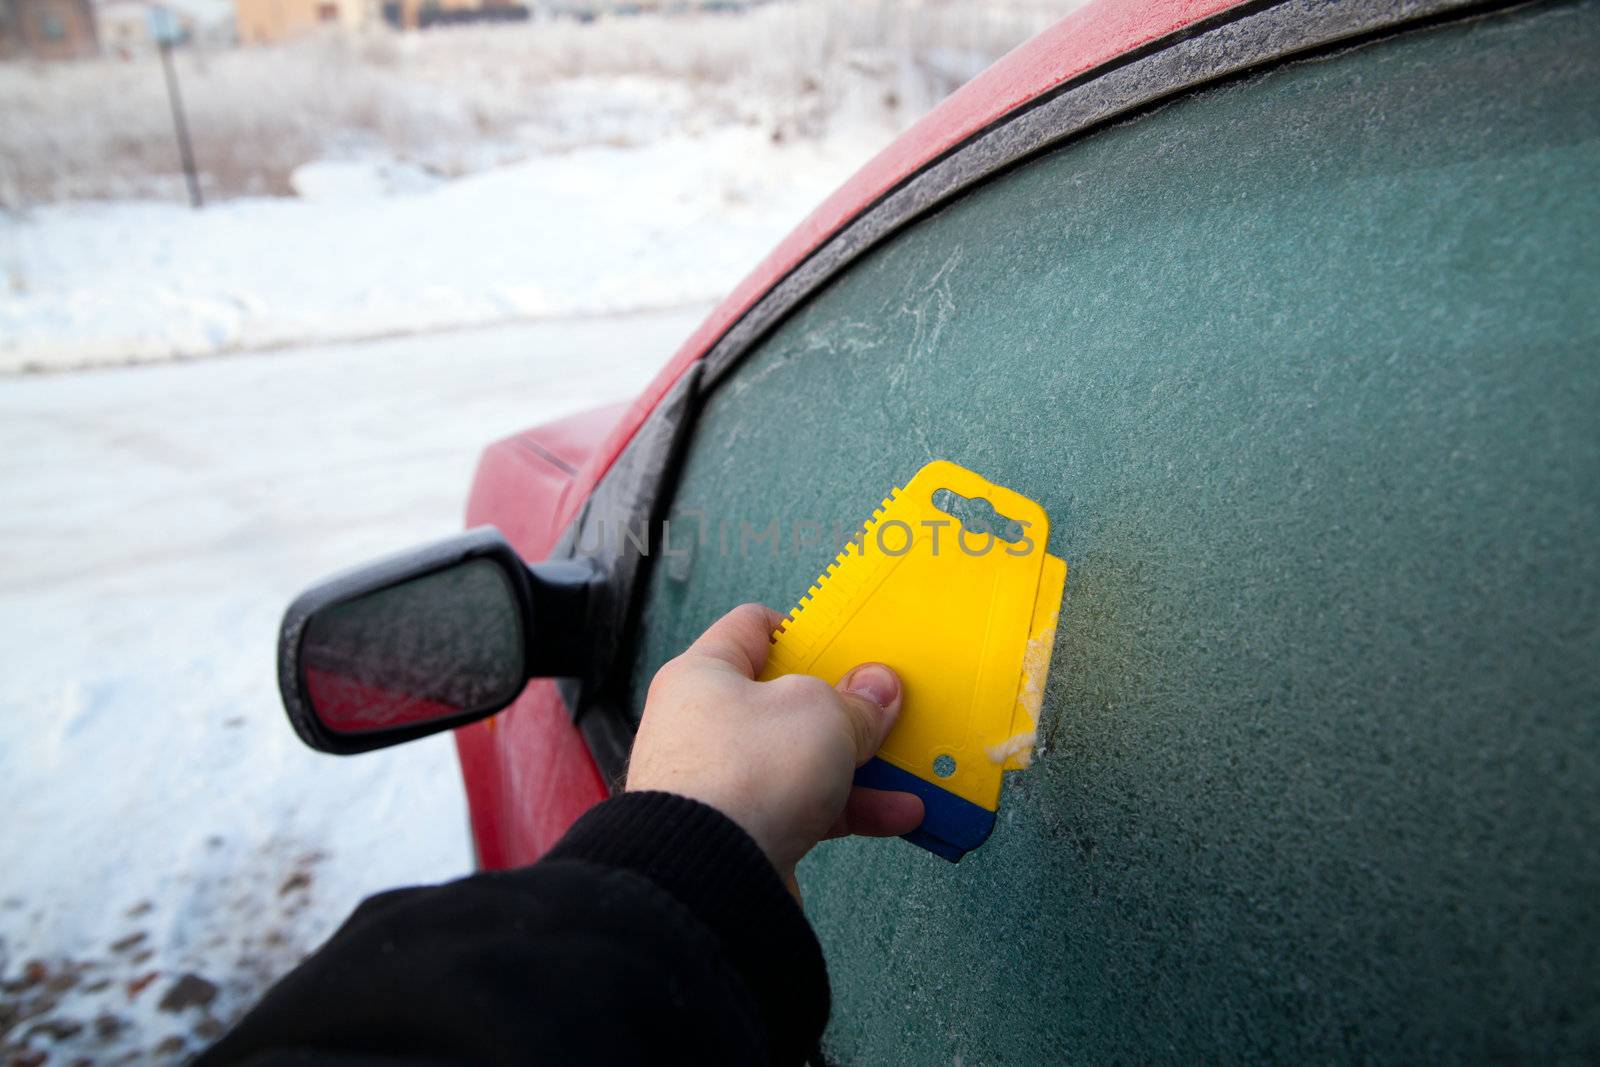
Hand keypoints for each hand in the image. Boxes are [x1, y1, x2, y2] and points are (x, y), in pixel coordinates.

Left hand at [626, 603, 924, 893]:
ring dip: (858, 765)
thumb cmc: (747, 771)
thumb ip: (855, 700)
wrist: (707, 877)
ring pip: (801, 760)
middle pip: (784, 702)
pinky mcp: (741, 831)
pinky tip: (897, 815)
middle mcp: (705, 725)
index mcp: (705, 674)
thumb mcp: (820, 712)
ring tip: (910, 770)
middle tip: (887, 709)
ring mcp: (722, 782)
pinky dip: (849, 809)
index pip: (751, 628)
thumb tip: (879, 688)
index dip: (803, 630)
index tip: (849, 643)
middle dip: (843, 708)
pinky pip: (804, 809)